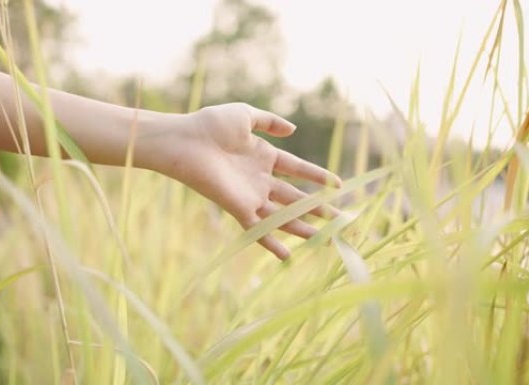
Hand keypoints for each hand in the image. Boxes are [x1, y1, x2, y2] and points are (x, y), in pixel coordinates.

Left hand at [158, 103, 341, 259]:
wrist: (185, 141)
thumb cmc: (210, 125)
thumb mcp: (245, 116)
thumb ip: (269, 122)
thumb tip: (293, 130)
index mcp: (263, 157)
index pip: (297, 169)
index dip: (318, 176)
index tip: (339, 185)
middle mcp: (260, 179)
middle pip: (295, 198)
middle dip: (319, 209)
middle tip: (342, 220)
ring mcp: (250, 195)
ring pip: (283, 216)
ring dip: (304, 228)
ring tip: (328, 239)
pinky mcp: (239, 208)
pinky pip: (259, 229)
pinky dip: (272, 243)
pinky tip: (288, 256)